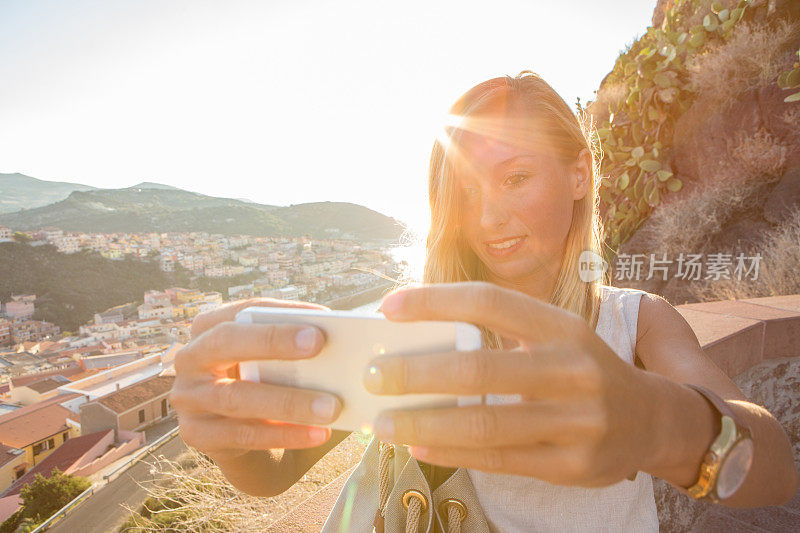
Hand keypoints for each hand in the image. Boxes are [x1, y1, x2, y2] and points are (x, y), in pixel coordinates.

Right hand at [170, 298, 342, 463]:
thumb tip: (343, 339)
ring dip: (288, 401)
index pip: (244, 310)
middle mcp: (191, 358)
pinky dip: (284, 434)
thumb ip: (296, 349)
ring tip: (331, 407)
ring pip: (237, 397)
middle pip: (227, 341)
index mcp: (210, 327)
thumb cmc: (269, 386)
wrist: (248, 442)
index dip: (281, 312)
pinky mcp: (195, 434)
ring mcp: (188, 398)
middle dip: (273, 340)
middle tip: (319, 343)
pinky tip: (318, 434)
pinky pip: (243, 434)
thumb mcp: (276, 363)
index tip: (323, 317)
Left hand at [364, 282, 653, 486]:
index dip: (435, 301)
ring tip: (382, 421)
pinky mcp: (571, 465)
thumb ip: (500, 337)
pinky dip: (450, 452)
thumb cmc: (581, 369)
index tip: (389, 306)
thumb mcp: (556, 339)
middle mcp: (573, 370)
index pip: (490, 303)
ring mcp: (576, 422)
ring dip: (423, 421)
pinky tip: (417, 445)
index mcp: (563, 327)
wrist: (651, 419)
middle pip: (479, 368)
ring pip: (484, 424)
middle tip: (372, 375)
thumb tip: (418, 339)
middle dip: (415, 372)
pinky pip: (498, 460)